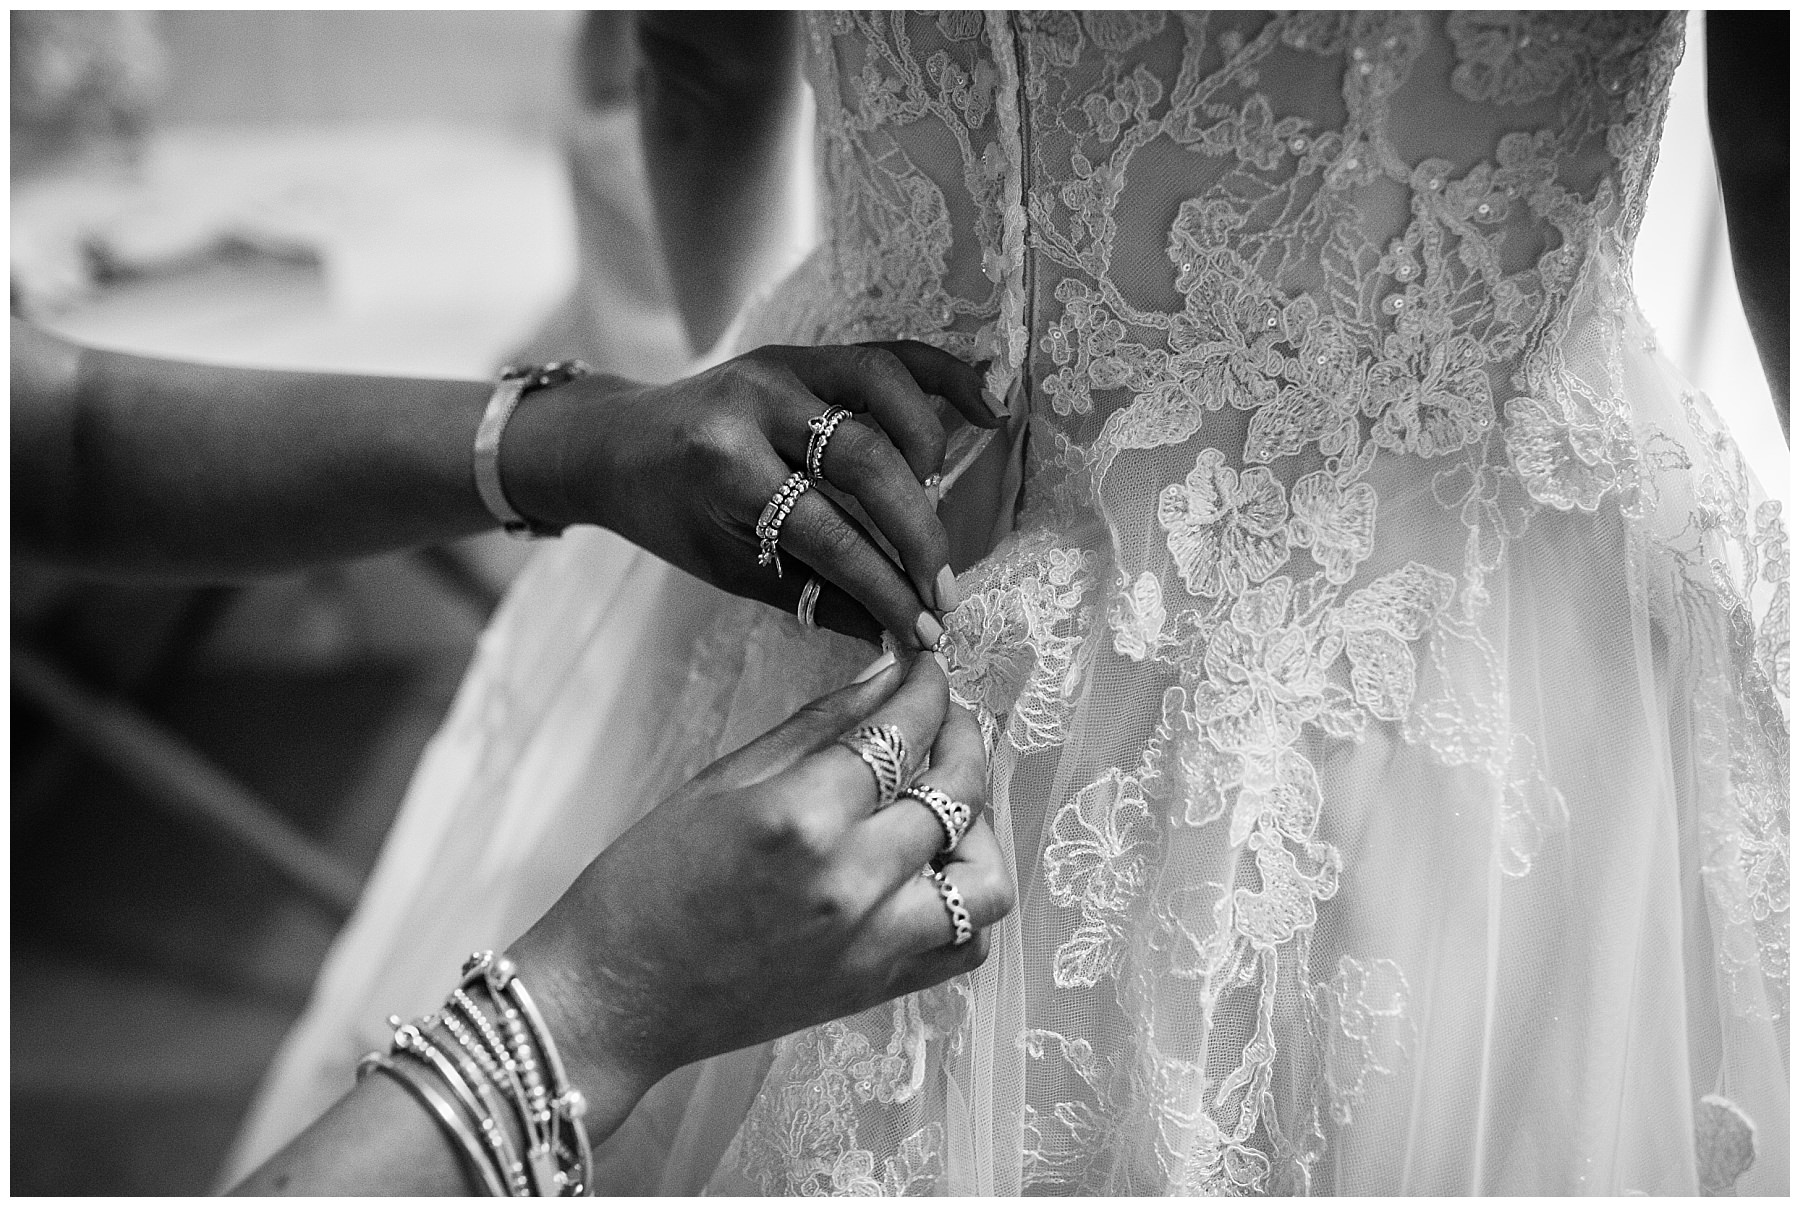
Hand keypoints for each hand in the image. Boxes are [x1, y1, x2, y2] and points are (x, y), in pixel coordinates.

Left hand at [501, 342, 1000, 649]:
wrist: (614, 442)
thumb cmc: (669, 515)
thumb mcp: (728, 567)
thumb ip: (814, 595)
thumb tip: (898, 635)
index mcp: (723, 465)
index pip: (827, 533)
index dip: (884, 587)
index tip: (925, 630)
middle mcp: (756, 403)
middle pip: (865, 462)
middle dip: (916, 534)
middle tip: (945, 590)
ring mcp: (784, 366)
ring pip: (883, 393)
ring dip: (926, 452)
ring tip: (937, 507)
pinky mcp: (805, 352)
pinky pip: (889, 355)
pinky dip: (944, 377)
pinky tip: (989, 408)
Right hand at [508, 654, 1012, 1141]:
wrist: (614, 997)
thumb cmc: (647, 881)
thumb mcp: (722, 781)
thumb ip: (817, 727)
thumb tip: (886, 676)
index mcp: (801, 816)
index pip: (902, 730)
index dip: (926, 686)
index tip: (927, 666)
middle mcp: (851, 881)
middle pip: (957, 790)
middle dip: (963, 734)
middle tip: (944, 715)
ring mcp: (873, 944)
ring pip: (985, 877)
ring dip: (983, 825)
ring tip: (949, 799)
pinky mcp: (877, 988)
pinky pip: (965, 945)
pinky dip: (967, 902)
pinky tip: (937, 868)